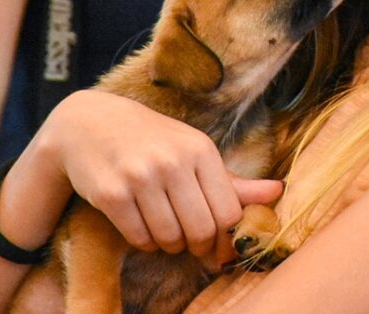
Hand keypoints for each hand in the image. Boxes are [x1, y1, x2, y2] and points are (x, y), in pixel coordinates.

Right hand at [39, 91, 282, 264]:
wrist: (90, 124)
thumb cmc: (153, 140)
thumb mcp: (195, 151)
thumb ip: (234, 180)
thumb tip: (278, 192)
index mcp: (200, 150)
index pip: (228, 213)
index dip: (225, 237)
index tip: (218, 243)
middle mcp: (172, 161)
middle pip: (201, 230)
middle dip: (198, 245)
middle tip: (191, 242)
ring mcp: (140, 177)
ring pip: (170, 238)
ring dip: (170, 244)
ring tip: (166, 230)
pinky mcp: (112, 194)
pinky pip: (140, 238)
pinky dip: (145, 241)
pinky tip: (143, 225)